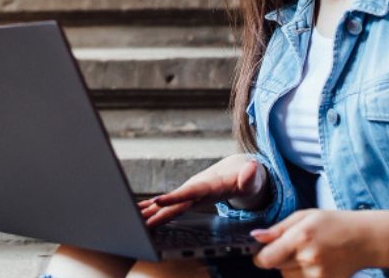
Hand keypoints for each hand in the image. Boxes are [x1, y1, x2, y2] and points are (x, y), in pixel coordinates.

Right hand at [137, 154, 266, 227]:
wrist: (239, 170)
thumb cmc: (249, 176)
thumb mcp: (254, 177)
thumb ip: (251, 175)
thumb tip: (252, 168)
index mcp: (209, 185)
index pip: (190, 191)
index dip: (174, 197)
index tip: (157, 201)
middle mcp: (196, 188)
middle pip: (174, 202)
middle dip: (156, 211)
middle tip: (138, 220)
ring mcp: (191, 193)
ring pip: (169, 204)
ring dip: (151, 211)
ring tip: (134, 218)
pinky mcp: (190, 198)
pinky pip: (171, 205)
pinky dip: (155, 208)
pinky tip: (142, 213)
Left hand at [251, 209, 388, 276]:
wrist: (365, 240)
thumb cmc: (334, 223)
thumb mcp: (304, 216)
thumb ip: (278, 229)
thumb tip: (255, 237)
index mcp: (301, 237)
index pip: (266, 258)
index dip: (260, 256)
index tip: (262, 251)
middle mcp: (309, 258)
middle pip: (276, 268)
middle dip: (278, 259)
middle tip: (294, 247)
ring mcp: (319, 275)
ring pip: (288, 277)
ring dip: (290, 269)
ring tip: (306, 255)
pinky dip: (302, 275)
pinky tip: (314, 265)